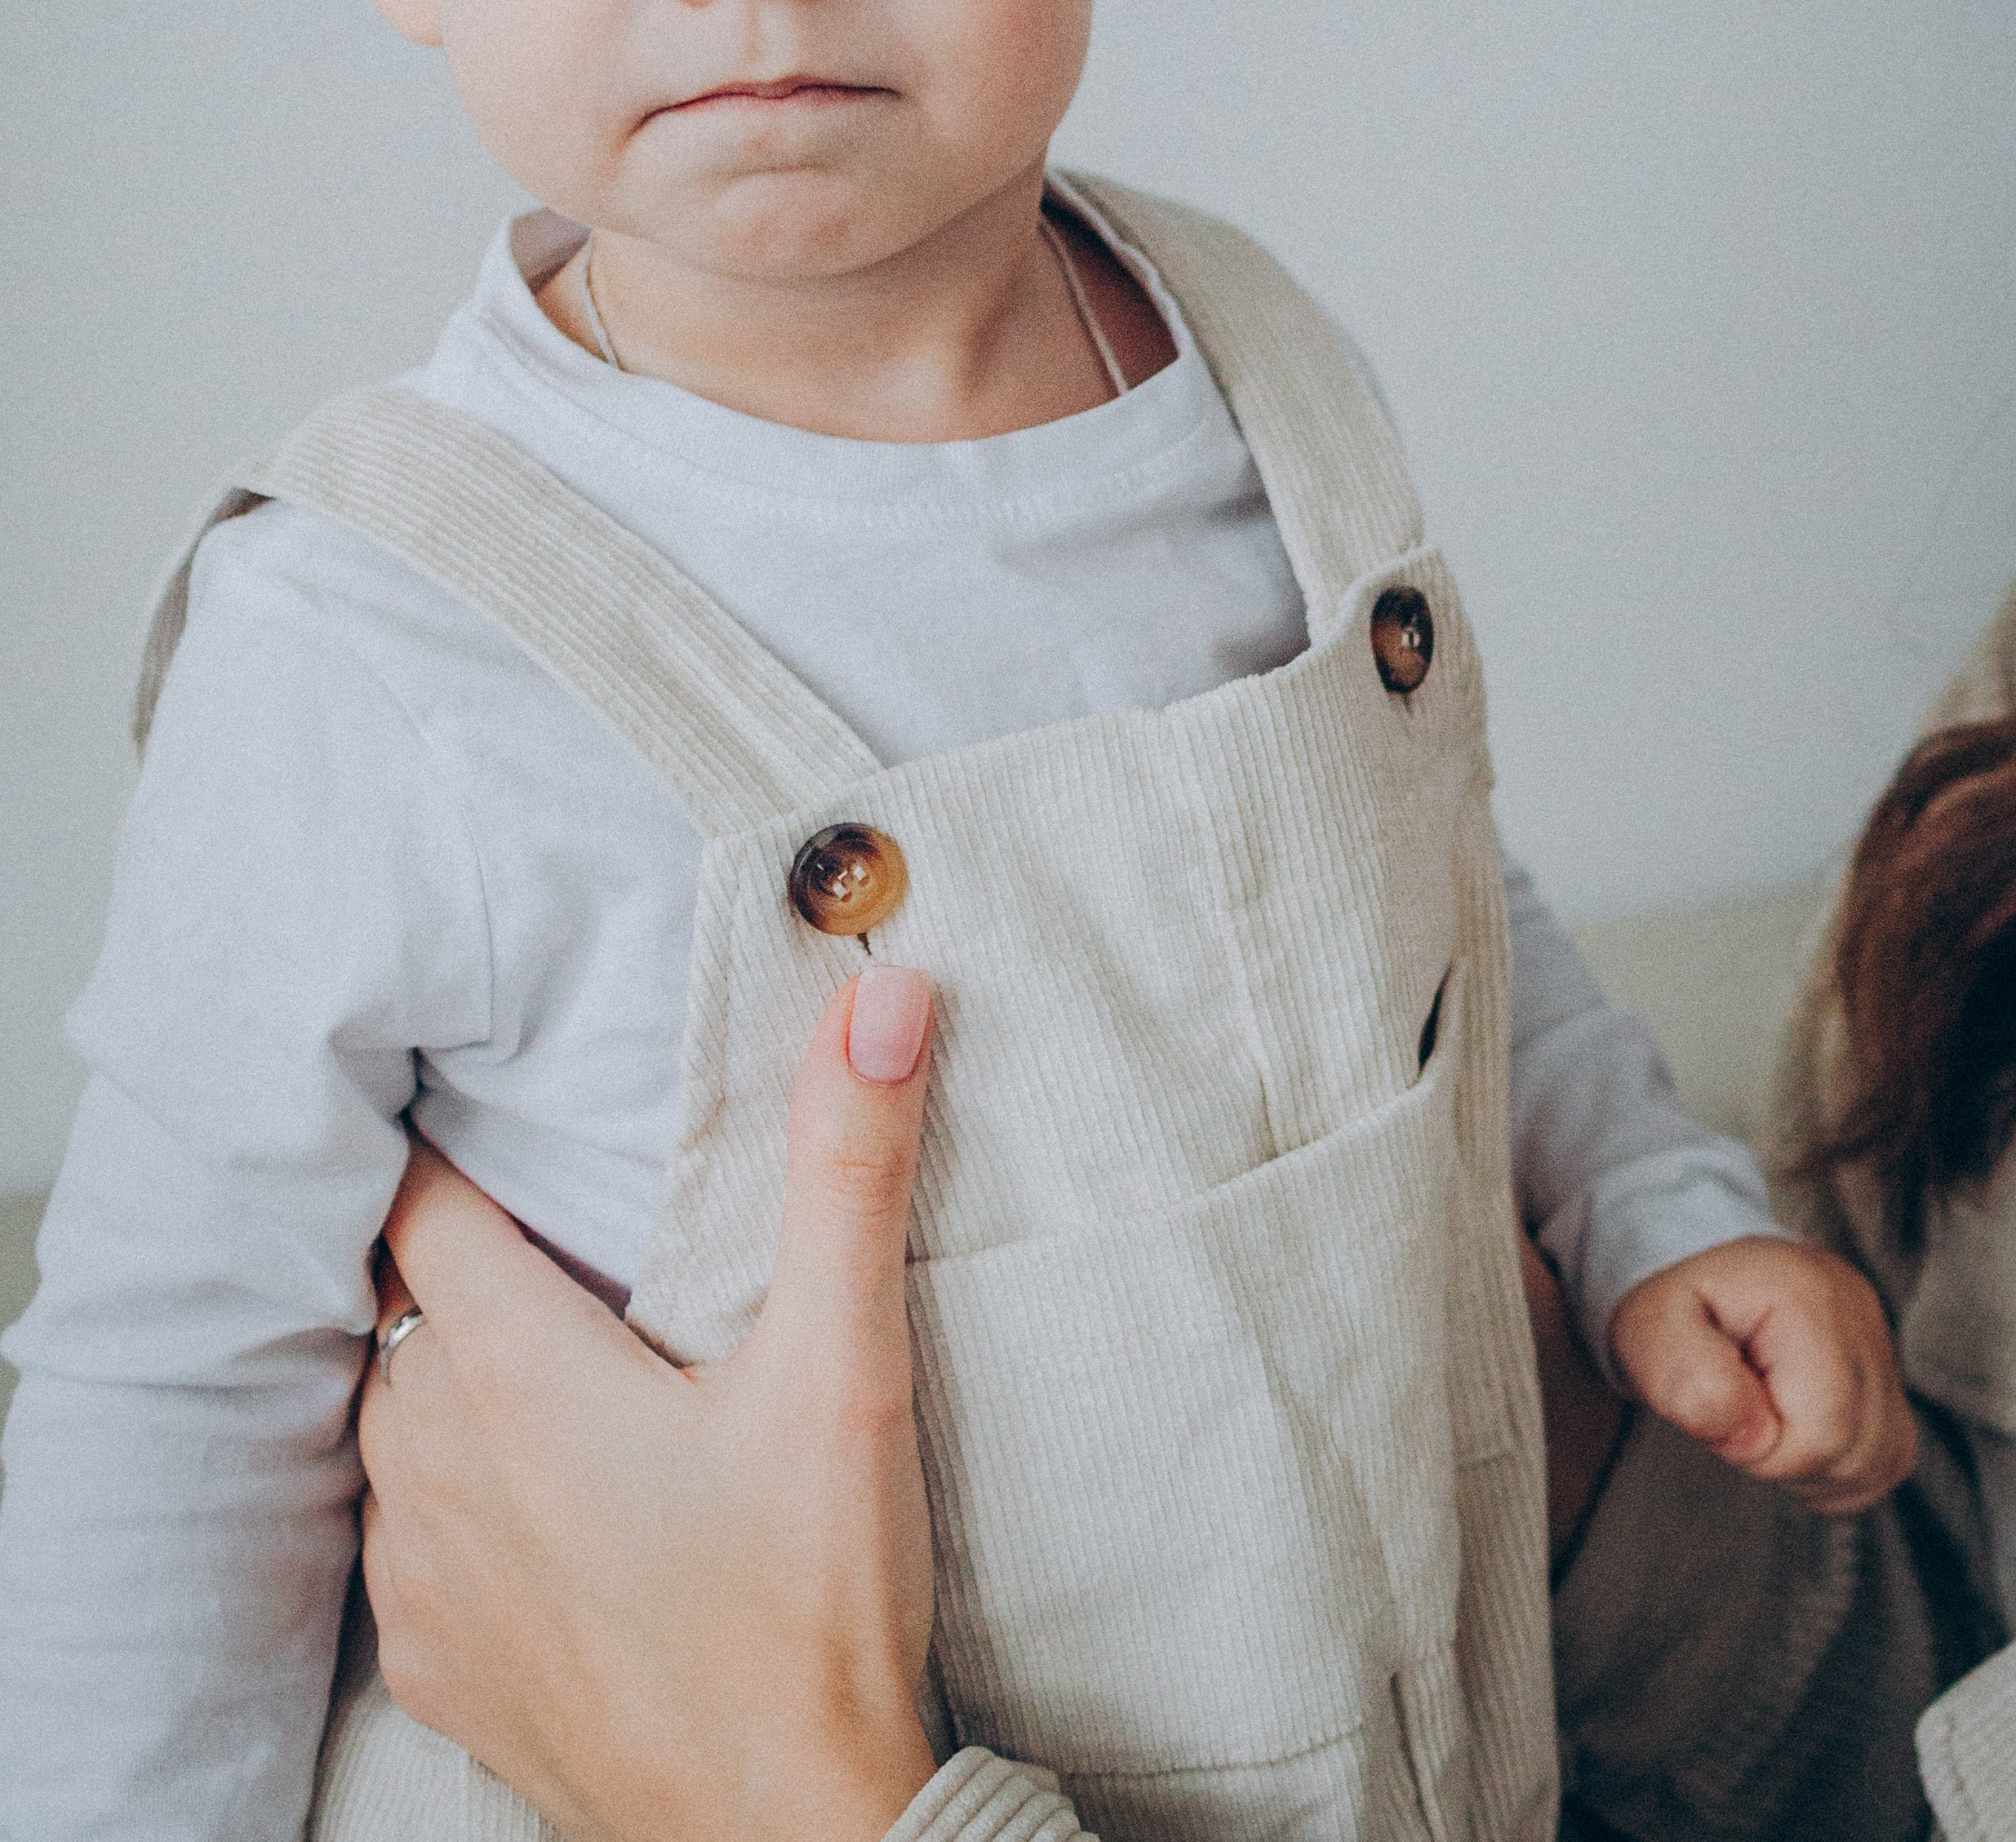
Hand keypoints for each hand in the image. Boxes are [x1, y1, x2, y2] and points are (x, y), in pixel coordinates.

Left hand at [358, 968, 940, 1841]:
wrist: (792, 1839)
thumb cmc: (811, 1608)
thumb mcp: (844, 1369)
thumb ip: (847, 1167)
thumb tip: (878, 999)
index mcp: (514, 1374)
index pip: (417, 1208)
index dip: (442, 1151)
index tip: (477, 1109)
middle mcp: (434, 1468)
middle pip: (405, 1313)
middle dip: (462, 1265)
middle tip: (552, 1236)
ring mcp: (422, 1582)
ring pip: (396, 1427)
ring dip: (453, 1386)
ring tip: (549, 1363)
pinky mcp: (437, 1671)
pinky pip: (406, 1547)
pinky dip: (453, 1507)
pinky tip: (545, 1511)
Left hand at [1607, 1234, 1916, 1512]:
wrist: (1699, 1287)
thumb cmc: (1676, 1311)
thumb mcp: (1649, 1329)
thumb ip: (1684, 1379)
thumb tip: (1747, 1435)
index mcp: (1807, 1295)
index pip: (1822, 1430)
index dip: (1761, 1445)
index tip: (1724, 1406)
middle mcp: (1861, 1318)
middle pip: (1854, 1453)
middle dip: (1782, 1456)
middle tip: (1739, 1410)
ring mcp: (1883, 1352)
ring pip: (1871, 1465)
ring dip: (1805, 1464)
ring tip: (1762, 1412)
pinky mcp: (1890, 1388)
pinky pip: (1879, 1465)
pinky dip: (1830, 1465)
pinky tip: (1792, 1426)